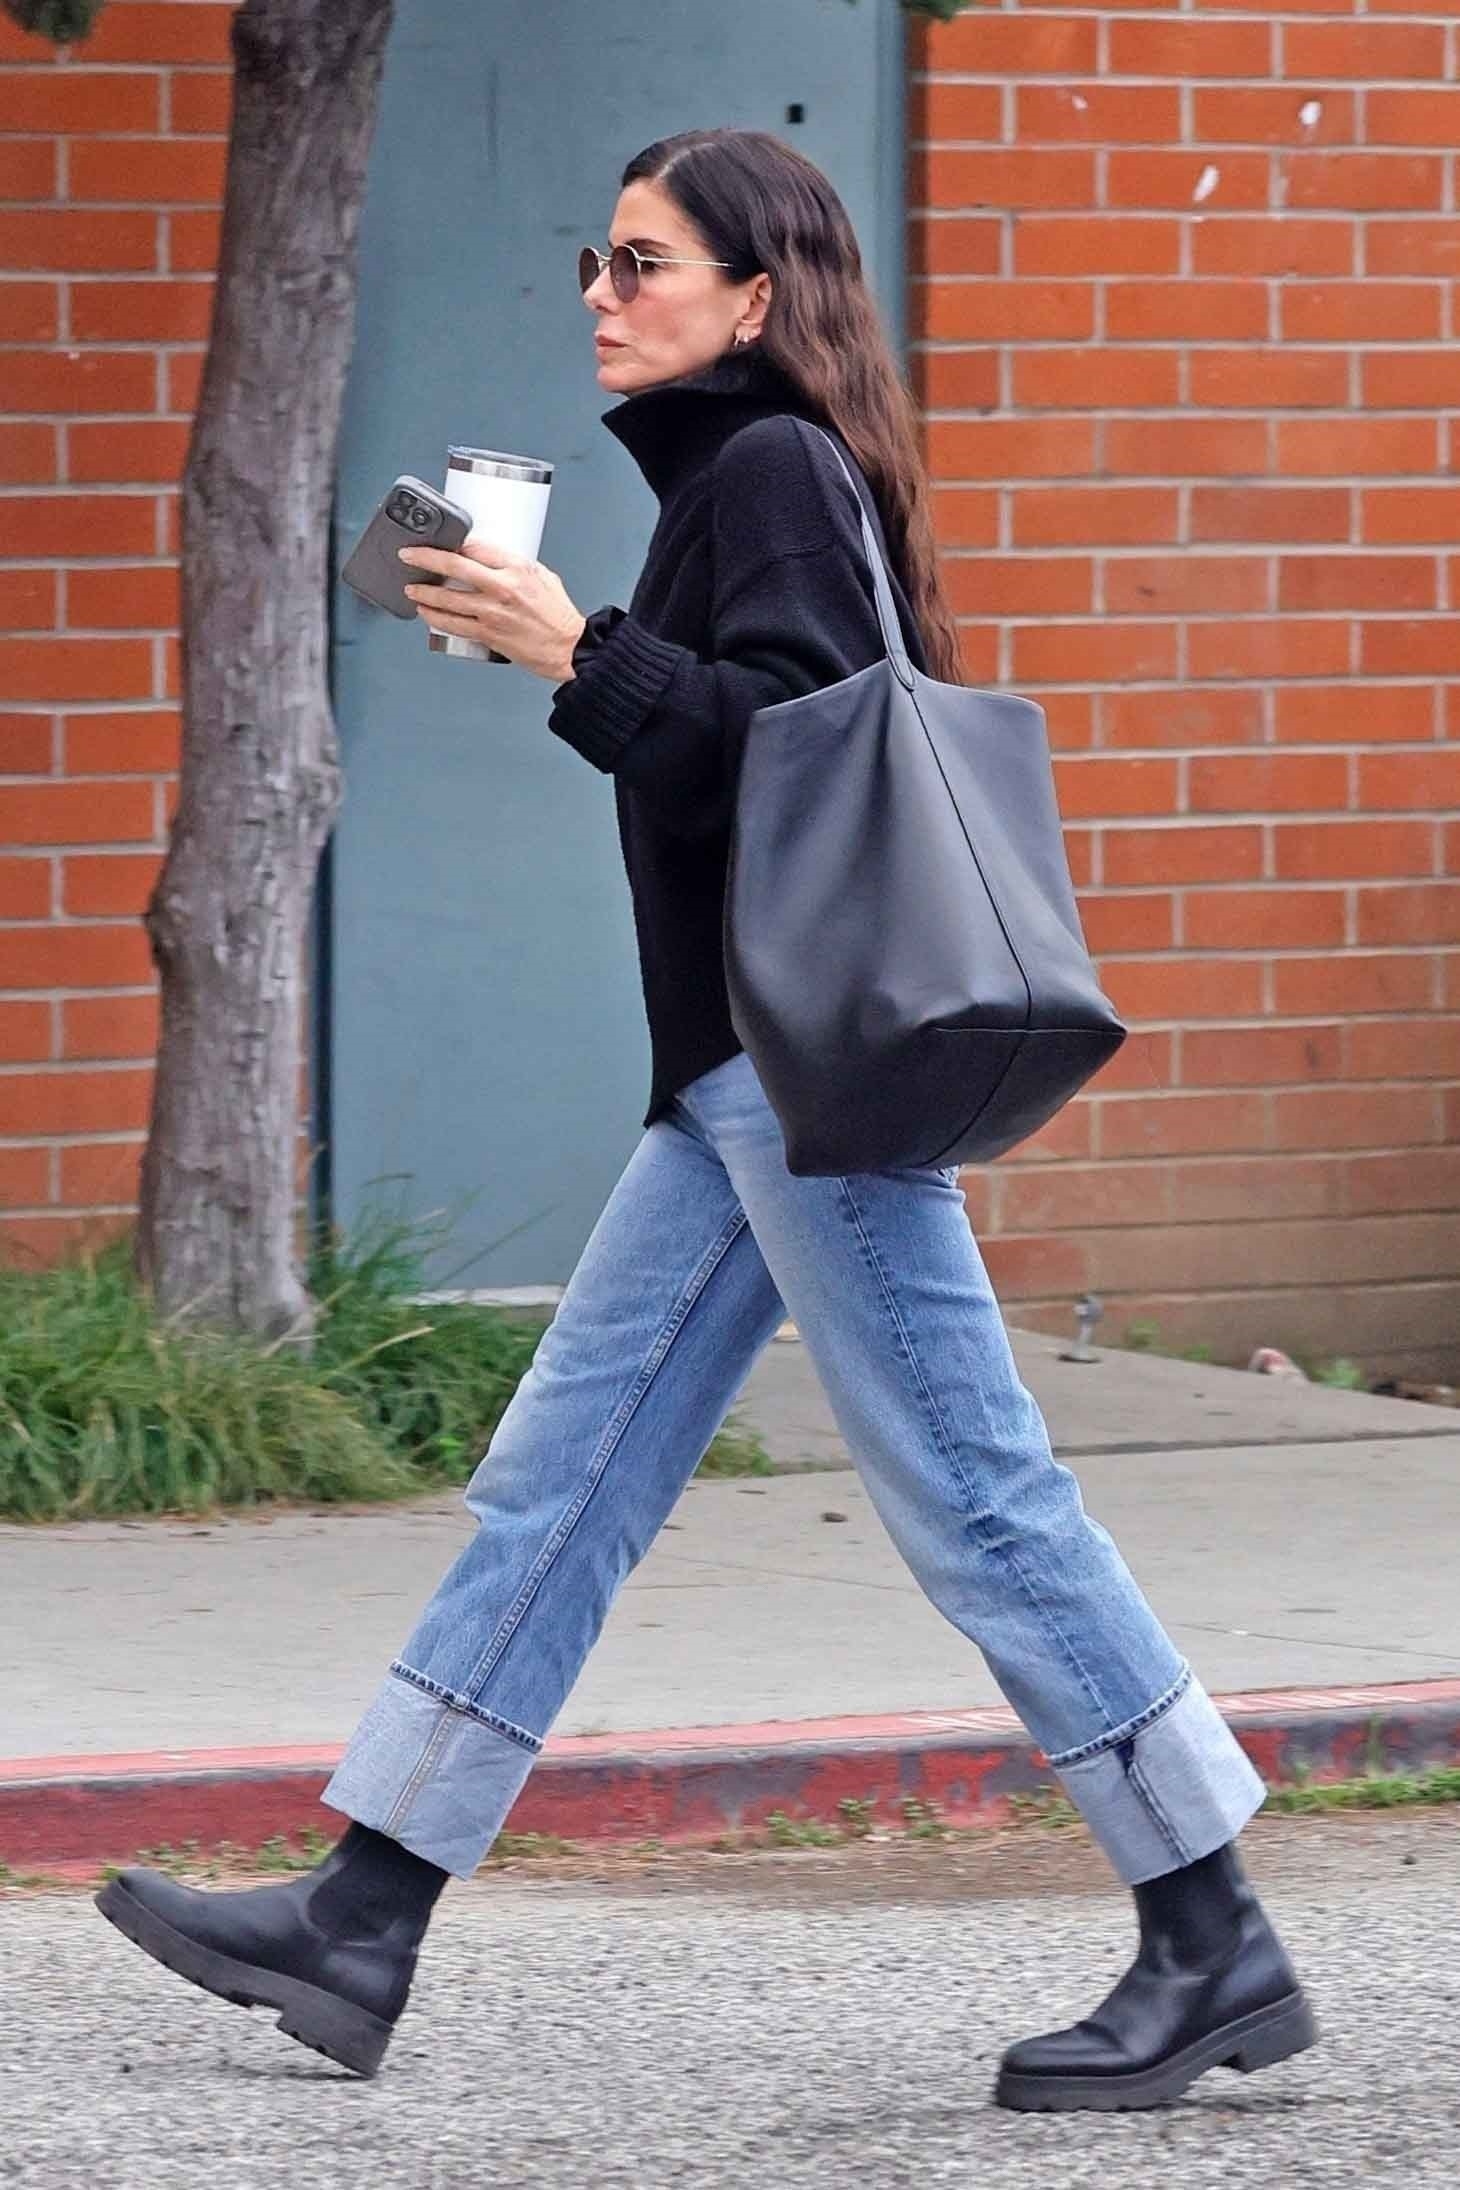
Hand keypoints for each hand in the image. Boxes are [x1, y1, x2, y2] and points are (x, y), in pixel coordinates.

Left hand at [399, 539, 585, 682]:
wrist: (569, 648)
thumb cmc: (559, 616)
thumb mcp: (542, 576)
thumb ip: (514, 566)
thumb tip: (490, 560)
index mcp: (517, 568)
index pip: (476, 546)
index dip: (453, 541)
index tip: (441, 540)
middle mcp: (502, 588)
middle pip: (454, 566)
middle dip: (425, 559)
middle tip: (409, 555)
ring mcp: (492, 612)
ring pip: (447, 599)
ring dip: (423, 593)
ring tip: (411, 589)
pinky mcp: (488, 634)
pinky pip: (453, 625)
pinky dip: (435, 618)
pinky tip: (426, 613)